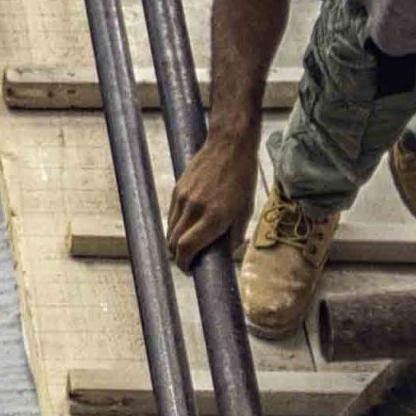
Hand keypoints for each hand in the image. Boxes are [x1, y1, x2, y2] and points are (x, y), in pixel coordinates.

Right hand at [166, 132, 259, 267]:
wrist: (229, 145)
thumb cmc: (242, 178)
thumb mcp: (246, 211)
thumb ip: (234, 236)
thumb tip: (224, 253)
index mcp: (213, 218)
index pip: (186, 249)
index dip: (185, 264)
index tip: (190, 270)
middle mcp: (194, 210)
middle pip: (173, 243)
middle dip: (179, 257)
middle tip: (190, 260)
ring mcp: (182, 198)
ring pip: (170, 231)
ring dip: (175, 242)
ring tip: (188, 244)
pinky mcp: (177, 190)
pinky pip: (171, 215)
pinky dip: (176, 226)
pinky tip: (187, 225)